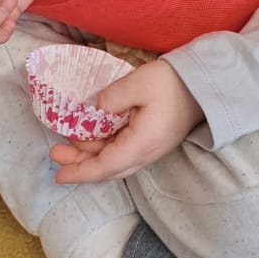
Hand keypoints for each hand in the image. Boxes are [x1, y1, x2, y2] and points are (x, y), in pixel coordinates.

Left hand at [48, 59, 203, 181]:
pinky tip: (91, 135)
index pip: (105, 166)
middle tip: (55, 153)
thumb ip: (111, 98)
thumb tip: (94, 110)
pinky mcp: (151, 140)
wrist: (203, 83)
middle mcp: (145, 152)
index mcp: (141, 143)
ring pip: (114, 160)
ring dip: (90, 154)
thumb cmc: (171, 82)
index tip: (58, 174)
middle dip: (79, 164)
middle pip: (108, 168)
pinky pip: (122, 151)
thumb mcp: (138, 83)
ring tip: (67, 142)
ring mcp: (150, 148)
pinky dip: (103, 147)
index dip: (80, 171)